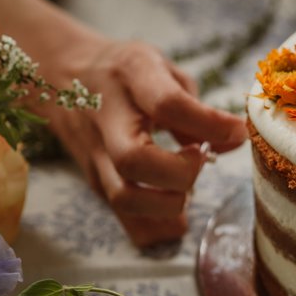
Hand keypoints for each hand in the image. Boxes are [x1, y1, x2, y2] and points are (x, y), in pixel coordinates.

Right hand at [43, 38, 246, 246]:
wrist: (59, 76)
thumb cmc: (124, 72)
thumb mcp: (162, 69)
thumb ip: (198, 106)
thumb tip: (233, 141)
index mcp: (131, 75)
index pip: (167, 104)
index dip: (208, 124)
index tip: (236, 131)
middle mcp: (105, 117)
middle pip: (135, 160)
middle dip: (181, 172)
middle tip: (200, 157)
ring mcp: (94, 154)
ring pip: (124, 198)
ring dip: (169, 204)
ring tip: (186, 185)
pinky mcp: (93, 181)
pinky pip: (123, 218)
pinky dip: (156, 226)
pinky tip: (175, 211)